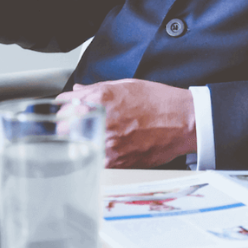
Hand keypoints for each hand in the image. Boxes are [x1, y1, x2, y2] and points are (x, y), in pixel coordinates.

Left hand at [57, 79, 196, 168]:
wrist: (184, 121)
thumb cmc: (159, 102)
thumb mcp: (126, 85)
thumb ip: (96, 89)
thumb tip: (78, 91)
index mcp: (101, 98)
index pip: (64, 105)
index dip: (64, 108)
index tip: (65, 111)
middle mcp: (102, 121)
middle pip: (63, 128)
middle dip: (66, 126)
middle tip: (73, 126)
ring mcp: (108, 143)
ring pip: (76, 147)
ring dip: (79, 143)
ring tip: (92, 138)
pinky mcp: (117, 161)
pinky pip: (94, 160)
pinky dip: (95, 155)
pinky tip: (104, 149)